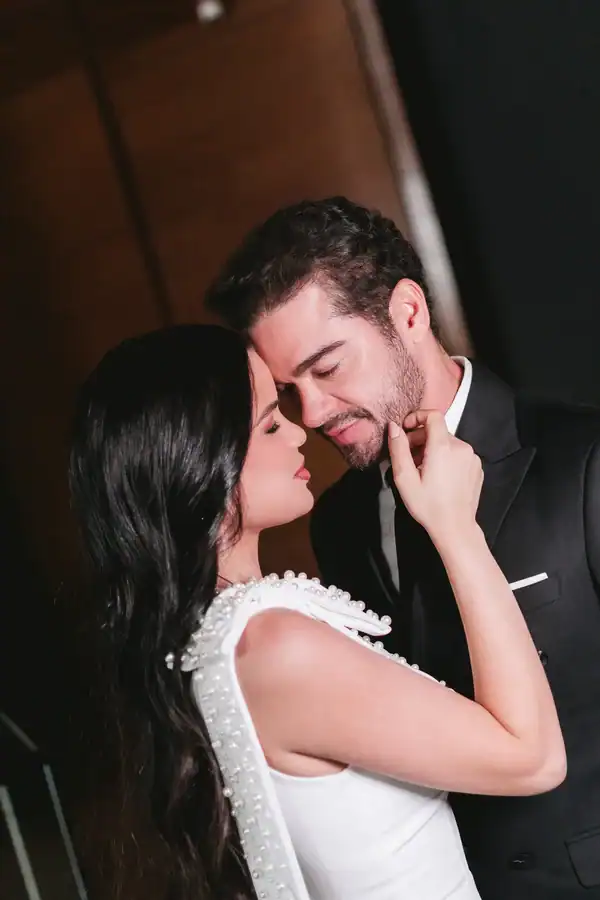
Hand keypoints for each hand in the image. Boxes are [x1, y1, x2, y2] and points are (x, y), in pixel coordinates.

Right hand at [388, 410, 482, 539]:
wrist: (455, 527)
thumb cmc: (428, 505)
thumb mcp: (404, 478)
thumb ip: (398, 448)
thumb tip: (394, 426)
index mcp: (443, 447)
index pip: (433, 415)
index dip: (417, 417)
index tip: (405, 429)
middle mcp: (461, 447)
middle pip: (438, 431)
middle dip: (421, 438)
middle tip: (408, 458)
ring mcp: (472, 457)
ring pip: (448, 443)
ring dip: (433, 449)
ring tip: (422, 470)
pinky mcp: (477, 467)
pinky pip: (458, 454)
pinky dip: (446, 458)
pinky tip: (439, 477)